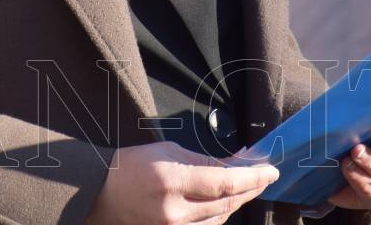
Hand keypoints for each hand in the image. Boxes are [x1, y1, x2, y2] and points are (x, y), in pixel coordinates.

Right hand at [86, 140, 278, 224]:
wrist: (99, 194)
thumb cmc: (132, 166)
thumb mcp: (168, 151)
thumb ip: (204, 161)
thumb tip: (236, 164)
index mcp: (173, 182)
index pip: (225, 183)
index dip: (253, 178)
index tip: (270, 170)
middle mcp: (175, 211)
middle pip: (227, 204)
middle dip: (251, 189)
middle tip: (265, 176)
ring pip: (219, 220)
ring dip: (238, 203)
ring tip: (248, 186)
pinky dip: (220, 215)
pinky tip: (227, 203)